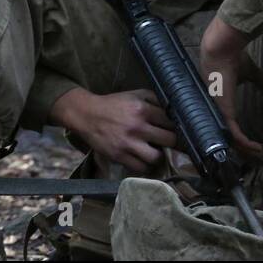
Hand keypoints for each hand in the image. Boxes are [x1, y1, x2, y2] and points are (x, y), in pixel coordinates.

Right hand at [51, 87, 176, 173]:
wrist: (85, 114)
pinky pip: (141, 167)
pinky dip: (144, 165)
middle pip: (170, 140)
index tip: (177, 130)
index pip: (172, 121)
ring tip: (155, 152)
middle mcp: (137, 126)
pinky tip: (142, 159)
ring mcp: (128, 143)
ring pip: (157, 157)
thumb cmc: (112, 105)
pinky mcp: (119, 156)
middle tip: (168, 143)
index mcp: (142, 109)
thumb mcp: (133, 94)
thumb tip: (175, 108)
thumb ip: (154, 99)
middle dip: (172, 142)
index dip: (177, 126)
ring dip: (158, 156)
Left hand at [201, 14, 262, 160]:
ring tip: (260, 153)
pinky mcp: (223, 110)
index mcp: (220, 101)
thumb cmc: (234, 58)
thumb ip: (262, 84)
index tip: (255, 144)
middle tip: (259, 154)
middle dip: (244, 150)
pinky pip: (233, 134)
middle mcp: (216, 109)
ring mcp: (218, 110)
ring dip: (246, 150)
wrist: (223, 49)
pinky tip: (255, 147)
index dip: (239, 137)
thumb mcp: (251, 75)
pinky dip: (244, 144)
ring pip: (229, 139)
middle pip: (227, 137)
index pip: (227, 126)